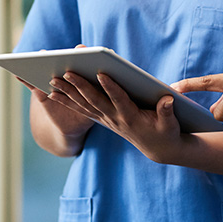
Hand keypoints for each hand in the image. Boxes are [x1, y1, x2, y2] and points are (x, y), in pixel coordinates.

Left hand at [46, 71, 184, 163]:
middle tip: (66, 72)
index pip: (119, 100)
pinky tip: (52, 92)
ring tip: (52, 80)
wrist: (158, 149)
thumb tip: (168, 100)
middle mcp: (115, 119)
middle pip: (95, 101)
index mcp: (132, 118)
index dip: (111, 87)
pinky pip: (81, 109)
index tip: (102, 73)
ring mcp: (107, 120)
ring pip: (83, 105)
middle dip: (80, 87)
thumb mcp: (170, 124)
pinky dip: (67, 101)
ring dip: (67, 93)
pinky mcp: (102, 119)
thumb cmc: (166, 132)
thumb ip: (167, 111)